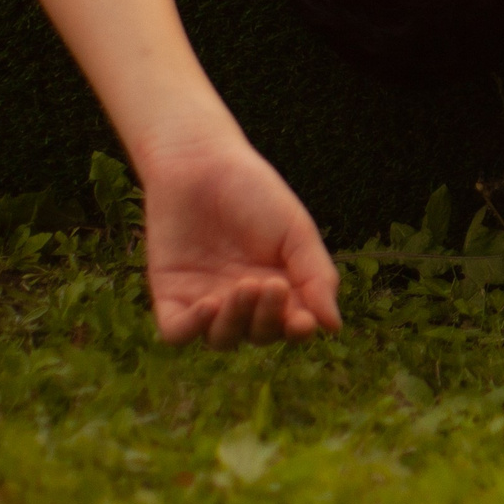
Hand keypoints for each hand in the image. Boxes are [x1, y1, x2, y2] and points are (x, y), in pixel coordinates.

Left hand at [138, 136, 338, 346]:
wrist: (201, 164)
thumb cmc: (255, 193)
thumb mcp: (296, 232)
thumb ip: (316, 277)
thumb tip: (333, 326)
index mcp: (278, 287)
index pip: (290, 326)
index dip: (297, 330)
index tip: (302, 321)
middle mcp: (241, 300)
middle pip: (258, 334)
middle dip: (267, 319)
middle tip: (271, 285)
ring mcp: (204, 299)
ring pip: (222, 339)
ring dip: (235, 322)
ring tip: (244, 286)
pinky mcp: (170, 295)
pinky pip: (178, 333)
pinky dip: (193, 328)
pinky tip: (209, 304)